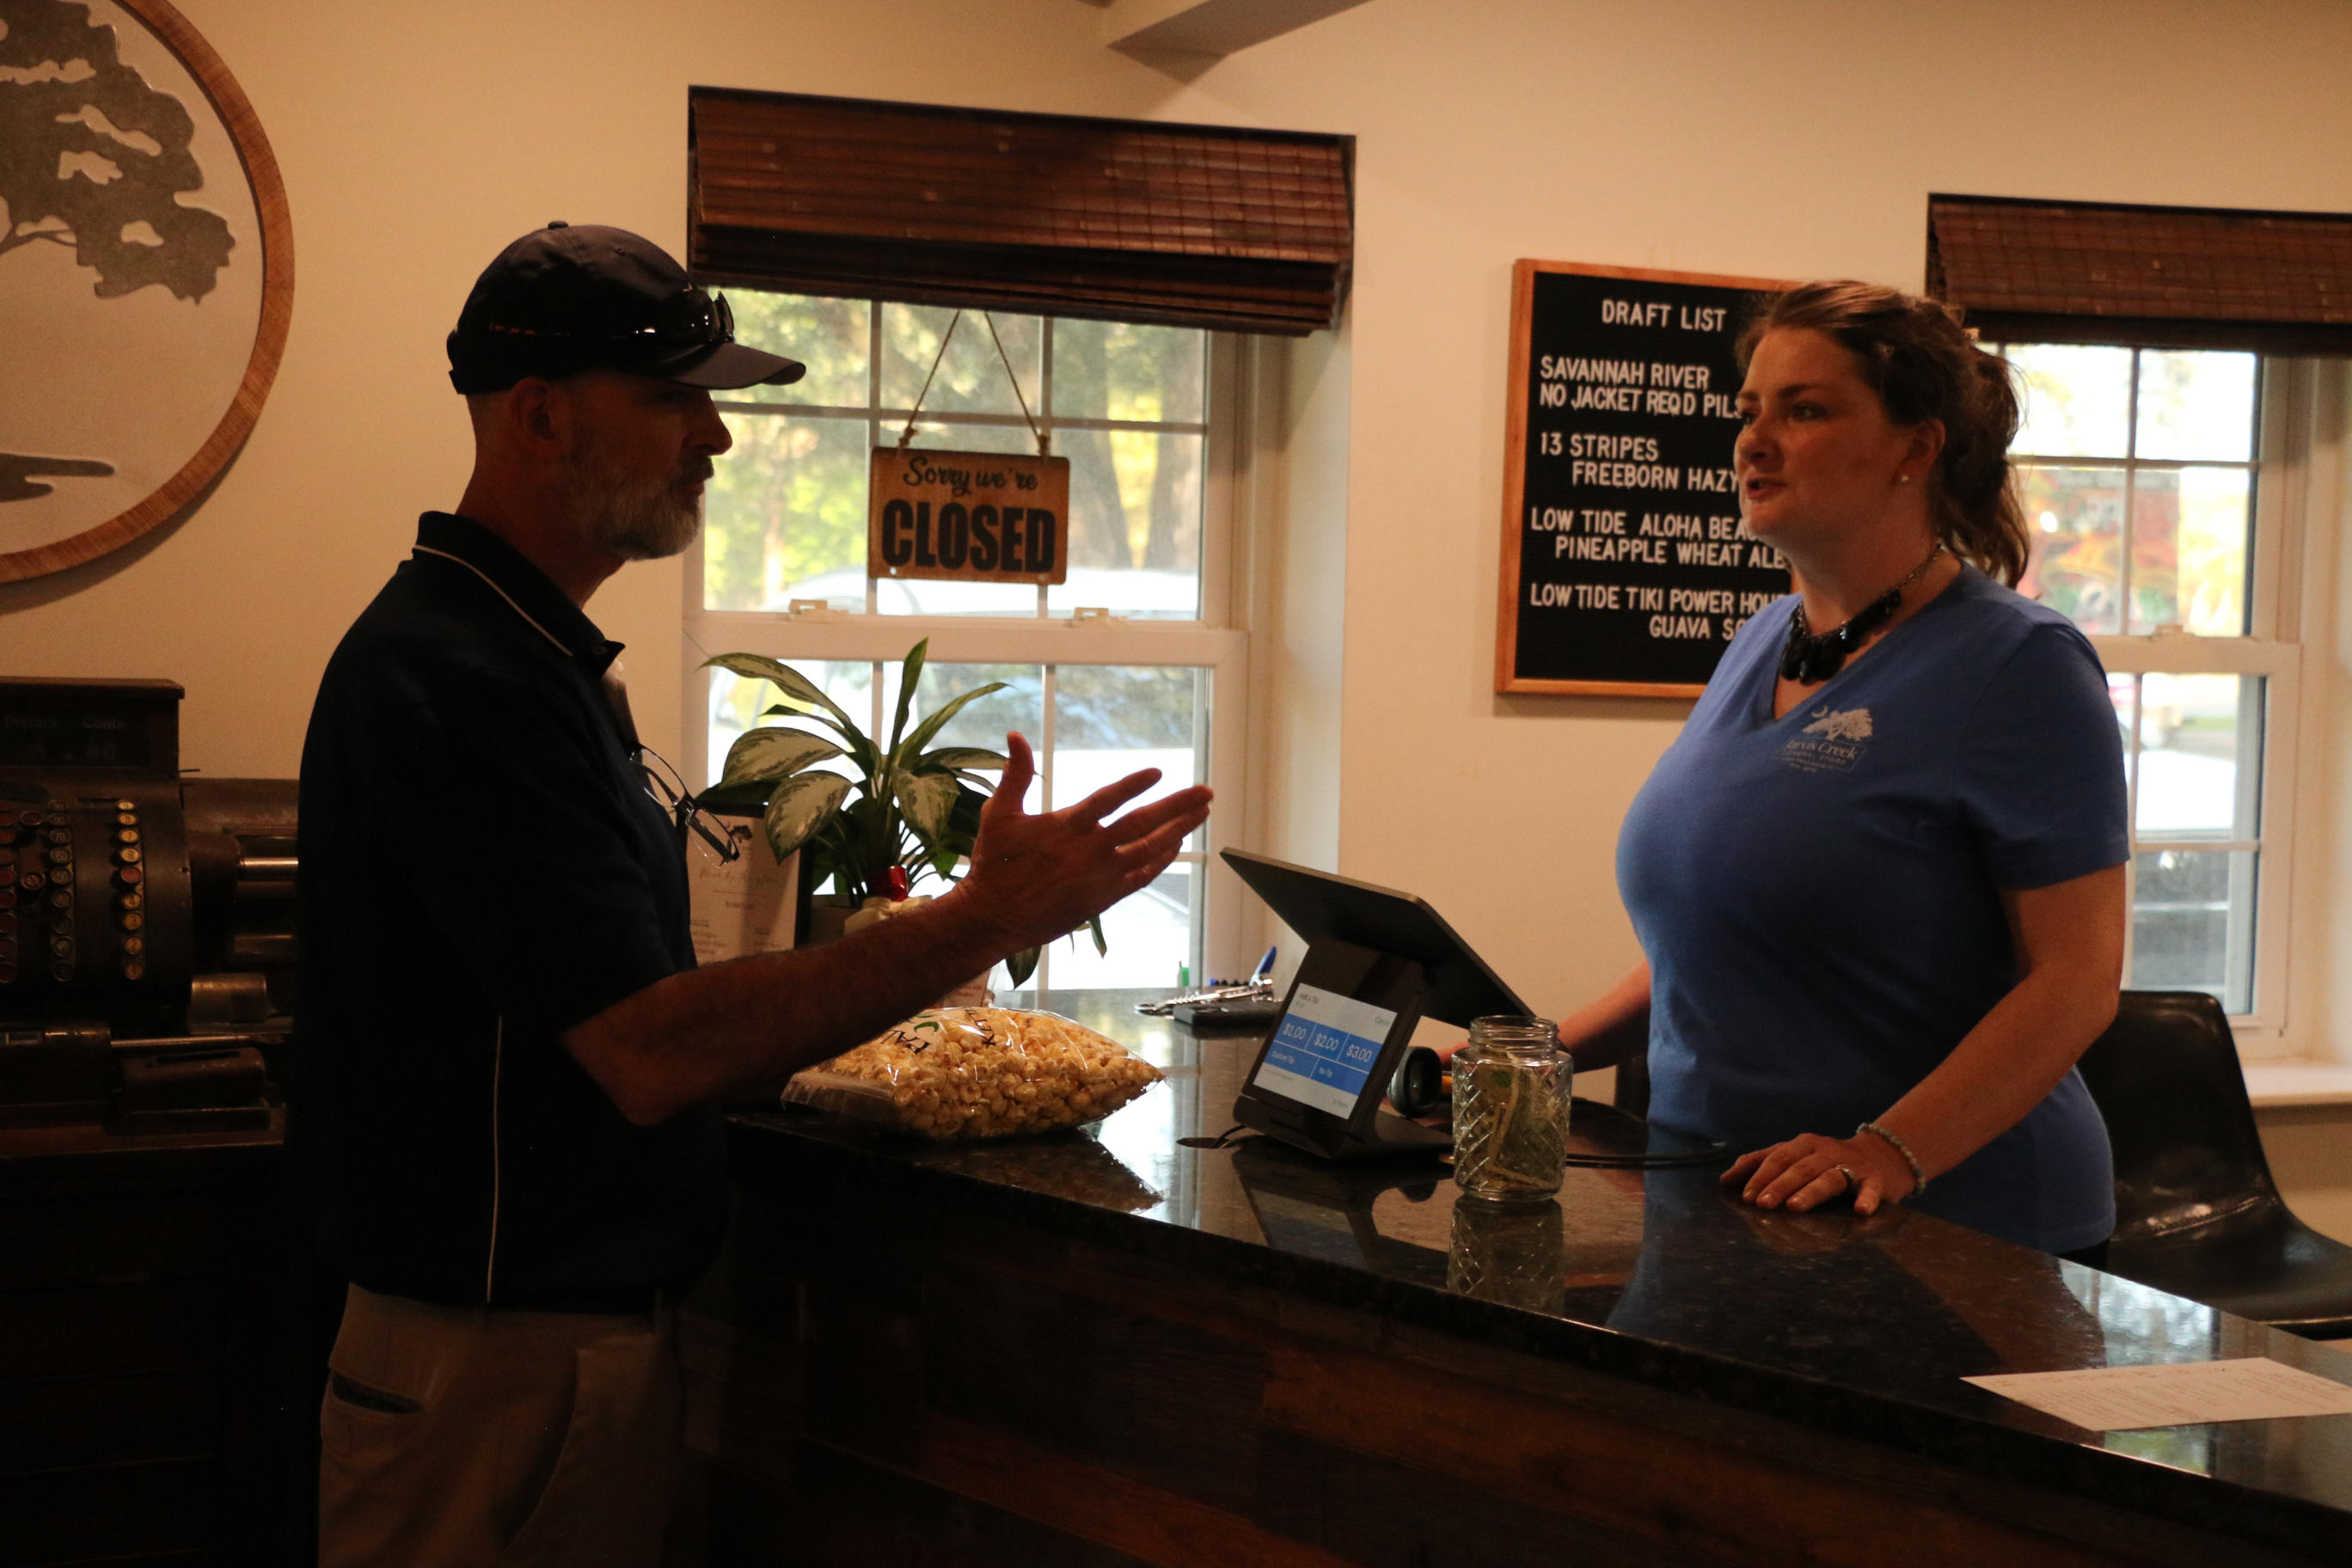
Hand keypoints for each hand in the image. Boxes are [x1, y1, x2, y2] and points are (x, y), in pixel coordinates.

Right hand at [955, 732, 1212, 954]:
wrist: (993, 918)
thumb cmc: (993, 863)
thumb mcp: (999, 814)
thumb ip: (1015, 774)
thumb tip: (1014, 736)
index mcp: (1066, 827)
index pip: (1107, 800)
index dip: (1133, 785)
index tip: (1158, 773)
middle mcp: (1089, 851)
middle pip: (1142, 824)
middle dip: (1178, 806)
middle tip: (1206, 791)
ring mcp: (1100, 876)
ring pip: (1149, 850)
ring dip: (1179, 830)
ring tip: (1202, 813)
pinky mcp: (1103, 897)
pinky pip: (1141, 876)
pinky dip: (1161, 860)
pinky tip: (1176, 845)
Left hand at [1720, 1130, 1915, 1215]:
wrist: (1883, 1156)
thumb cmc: (1827, 1160)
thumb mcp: (1794, 1156)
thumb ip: (1761, 1163)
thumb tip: (1725, 1180)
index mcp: (1803, 1144)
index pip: (1778, 1157)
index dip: (1761, 1176)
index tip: (1746, 1196)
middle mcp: (1826, 1151)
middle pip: (1799, 1168)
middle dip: (1779, 1185)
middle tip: (1762, 1204)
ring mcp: (1852, 1165)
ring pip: (1829, 1178)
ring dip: (1811, 1191)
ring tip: (1795, 1206)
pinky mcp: (1876, 1181)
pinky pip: (1871, 1189)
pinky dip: (1867, 1198)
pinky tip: (1862, 1210)